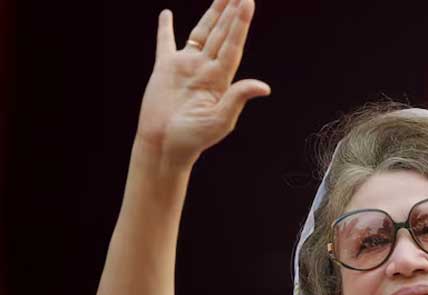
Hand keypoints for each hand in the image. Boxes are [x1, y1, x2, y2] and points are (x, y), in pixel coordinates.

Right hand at [135, 0, 269, 165]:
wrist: (164, 146)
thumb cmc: (193, 139)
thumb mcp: (220, 121)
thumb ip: (237, 98)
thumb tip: (263, 87)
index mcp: (219, 79)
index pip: (233, 45)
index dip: (240, 23)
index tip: (247, 2)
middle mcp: (205, 69)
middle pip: (221, 34)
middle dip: (231, 12)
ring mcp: (185, 67)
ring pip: (201, 33)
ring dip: (212, 14)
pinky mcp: (164, 69)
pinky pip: (165, 43)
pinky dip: (165, 29)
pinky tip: (168, 14)